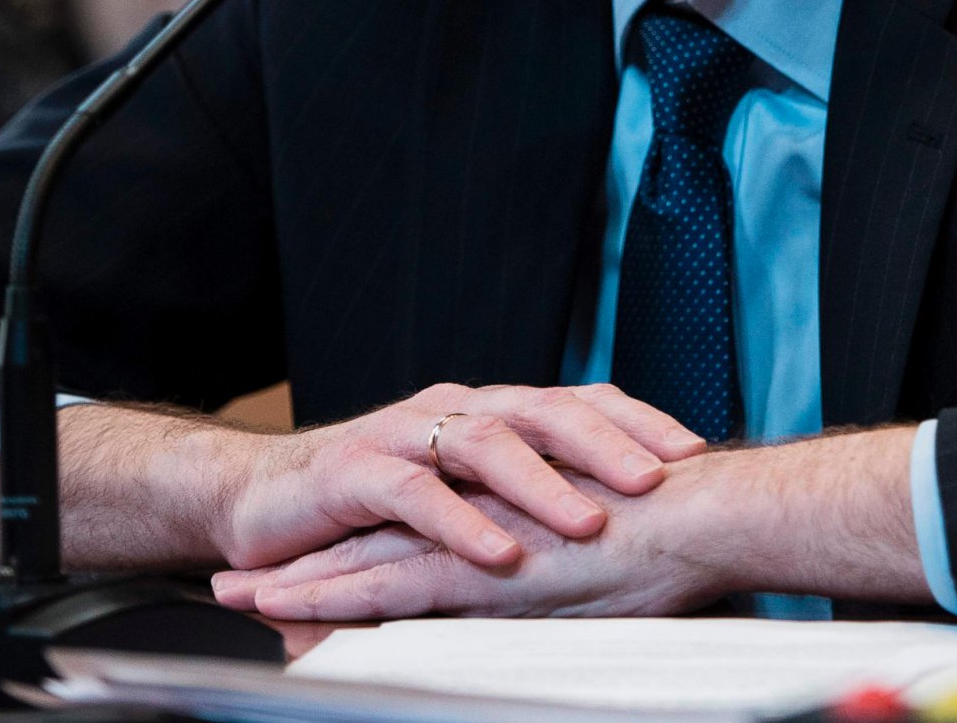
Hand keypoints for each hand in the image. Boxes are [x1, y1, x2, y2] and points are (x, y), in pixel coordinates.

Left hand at [212, 428, 929, 619]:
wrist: (705, 514)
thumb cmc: (678, 541)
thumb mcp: (608, 568)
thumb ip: (564, 577)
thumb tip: (550, 596)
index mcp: (504, 517)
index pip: (416, 535)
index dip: (359, 554)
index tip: (306, 572)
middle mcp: (478, 518)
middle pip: (374, 539)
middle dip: (307, 561)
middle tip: (240, 577)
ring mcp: (474, 538)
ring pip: (365, 560)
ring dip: (301, 581)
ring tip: (238, 594)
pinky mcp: (480, 565)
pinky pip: (390, 584)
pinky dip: (336, 600)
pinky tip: (292, 613)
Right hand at [217, 382, 705, 576]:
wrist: (261, 501)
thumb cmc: (373, 509)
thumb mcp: (463, 505)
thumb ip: (524, 508)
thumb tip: (621, 532)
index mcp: (492, 413)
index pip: (578, 402)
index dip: (636, 421)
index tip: (695, 451)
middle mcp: (457, 410)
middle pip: (545, 410)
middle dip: (607, 442)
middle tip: (658, 478)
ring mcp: (407, 434)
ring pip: (488, 444)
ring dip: (543, 484)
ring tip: (587, 522)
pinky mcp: (359, 471)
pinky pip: (419, 496)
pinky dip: (462, 524)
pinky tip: (497, 553)